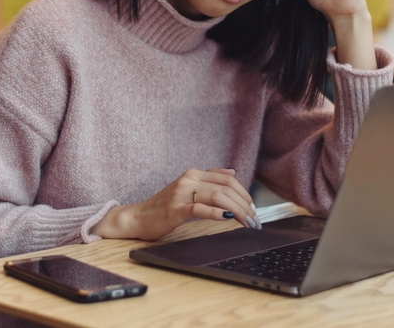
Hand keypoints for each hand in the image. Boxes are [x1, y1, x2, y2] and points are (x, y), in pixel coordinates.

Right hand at [90, 168, 258, 240]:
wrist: (138, 217)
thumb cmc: (163, 207)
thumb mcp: (187, 189)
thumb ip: (208, 180)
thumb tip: (232, 171)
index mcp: (193, 173)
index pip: (227, 177)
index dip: (244, 192)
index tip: (253, 208)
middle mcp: (188, 179)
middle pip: (226, 188)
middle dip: (245, 204)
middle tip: (255, 220)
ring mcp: (181, 193)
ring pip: (218, 197)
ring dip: (237, 211)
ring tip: (247, 223)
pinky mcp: (175, 208)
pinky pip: (200, 208)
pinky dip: (216, 214)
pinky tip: (227, 219)